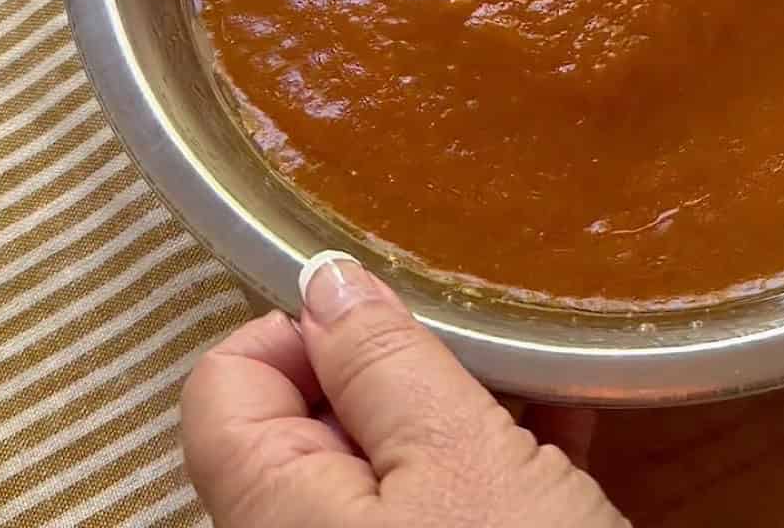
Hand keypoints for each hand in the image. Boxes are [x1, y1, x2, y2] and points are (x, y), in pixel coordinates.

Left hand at [181, 252, 627, 526]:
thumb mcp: (462, 459)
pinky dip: (484, 461)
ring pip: (386, 459)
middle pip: (310, 418)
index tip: (392, 323)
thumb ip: (382, 365)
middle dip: (398, 369)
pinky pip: (432, 505)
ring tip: (538, 382)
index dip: (300, 329)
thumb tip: (323, 280)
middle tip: (483, 356)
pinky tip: (559, 431)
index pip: (225, 385)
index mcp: (273, 518)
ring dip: (457, 407)